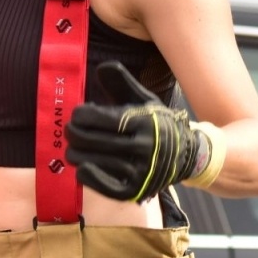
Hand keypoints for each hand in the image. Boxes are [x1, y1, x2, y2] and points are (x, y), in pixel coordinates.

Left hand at [66, 62, 205, 202]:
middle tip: (70, 130)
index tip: (78, 113)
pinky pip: (103, 186)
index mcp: (144, 121)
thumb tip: (102, 67)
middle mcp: (143, 147)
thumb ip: (122, 83)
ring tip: (74, 148)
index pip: (100, 118)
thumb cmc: (157, 123)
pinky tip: (81, 167)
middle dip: (73, 133)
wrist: (186, 155)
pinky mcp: (134, 190)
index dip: (81, 115)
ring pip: (92, 161)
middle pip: (91, 140)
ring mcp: (139, 171)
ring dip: (75, 153)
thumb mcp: (145, 100)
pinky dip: (87, 176)